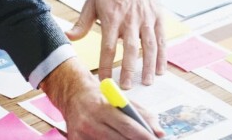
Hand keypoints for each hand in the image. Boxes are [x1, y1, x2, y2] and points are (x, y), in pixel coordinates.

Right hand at [41, 58, 164, 138]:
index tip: (155, 139)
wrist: (72, 95)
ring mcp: (80, 134)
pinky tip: (116, 139)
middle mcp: (89, 122)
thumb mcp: (121, 99)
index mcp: (102, 107)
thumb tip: (159, 131)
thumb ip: (141, 114)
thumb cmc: (100, 97)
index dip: (143, 135)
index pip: (127, 125)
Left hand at [69, 0, 164, 88]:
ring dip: (148, 66)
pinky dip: (162, 56)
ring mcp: (146, 19)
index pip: (108, 47)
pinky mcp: (157, 17)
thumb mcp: (91, 2)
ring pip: (149, 46)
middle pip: (130, 50)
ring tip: (146, 82)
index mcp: (112, 18)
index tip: (104, 80)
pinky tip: (160, 69)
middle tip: (127, 88)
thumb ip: (82, 23)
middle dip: (129, 70)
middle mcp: (130, 20)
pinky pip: (161, 39)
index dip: (107, 65)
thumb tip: (68, 37)